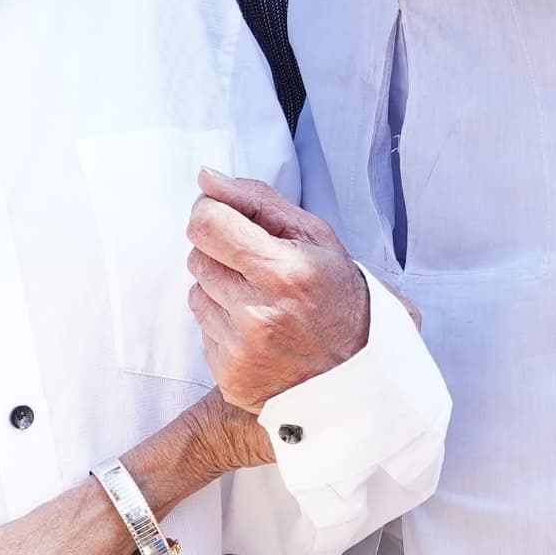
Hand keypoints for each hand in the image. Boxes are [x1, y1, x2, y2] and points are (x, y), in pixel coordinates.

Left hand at [186, 172, 371, 409]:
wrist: (359, 370)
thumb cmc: (339, 296)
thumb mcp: (314, 236)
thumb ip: (256, 201)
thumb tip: (206, 179)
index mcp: (283, 272)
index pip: (206, 224)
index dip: (212, 213)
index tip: (228, 219)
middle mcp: (258, 314)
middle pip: (197, 256)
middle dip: (221, 253)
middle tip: (259, 267)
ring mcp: (242, 350)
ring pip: (197, 292)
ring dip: (221, 289)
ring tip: (262, 300)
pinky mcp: (229, 376)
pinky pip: (203, 330)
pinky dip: (224, 324)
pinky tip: (258, 330)